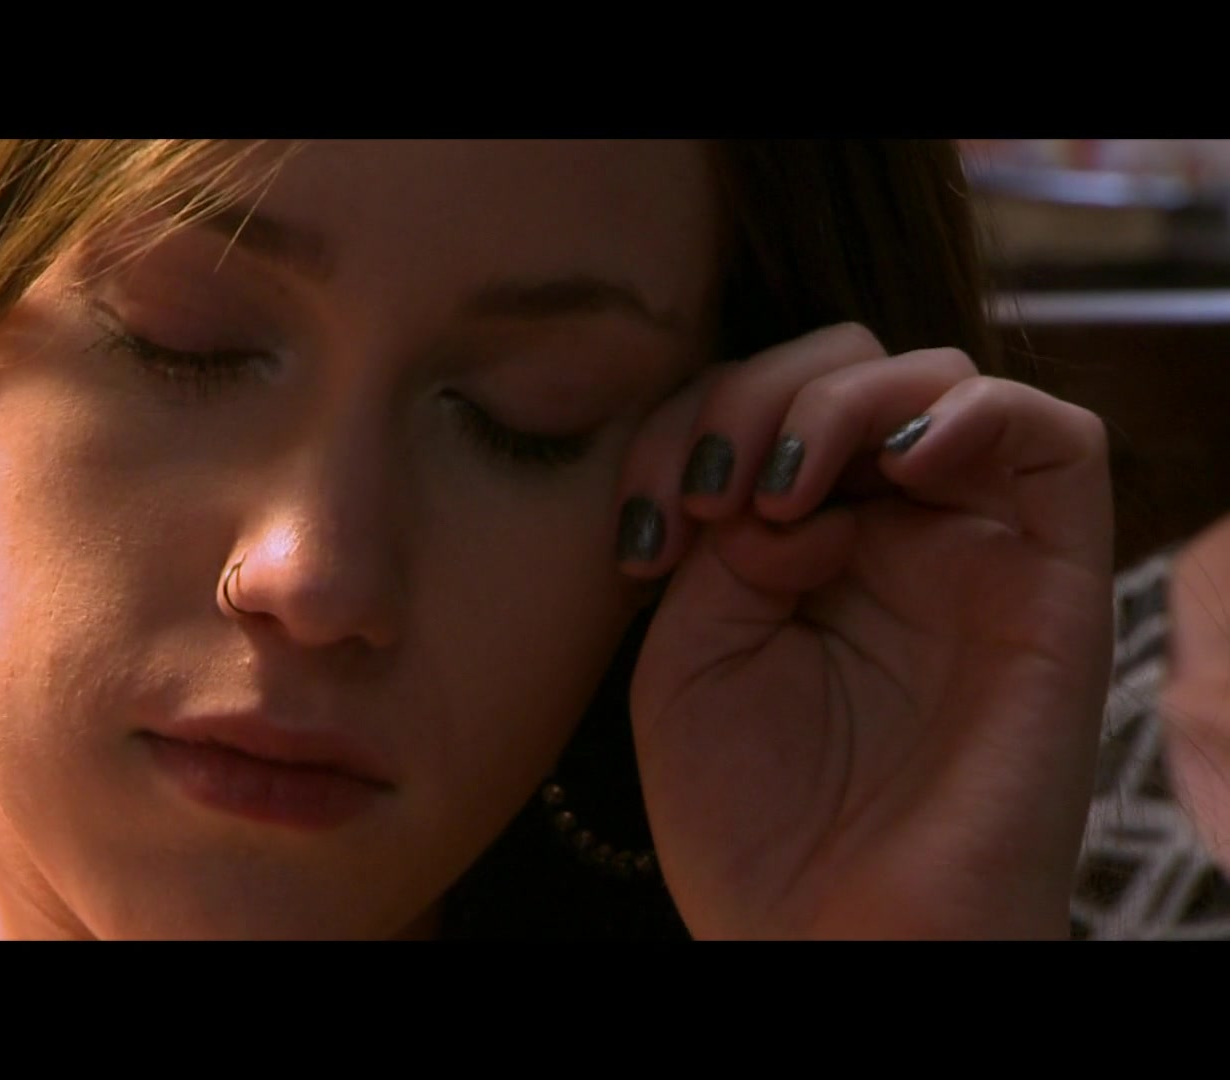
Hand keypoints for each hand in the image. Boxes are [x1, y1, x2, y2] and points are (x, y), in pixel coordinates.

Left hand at [615, 323, 1113, 938]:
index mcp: (794, 552)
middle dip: (751, 399)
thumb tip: (781, 485)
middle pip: (840, 372)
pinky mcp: (1050, 585)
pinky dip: (977, 410)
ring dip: (840, 403)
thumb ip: (721, 548)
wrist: (828, 943)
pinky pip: (1061, 441)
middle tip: (707, 498)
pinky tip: (897, 465)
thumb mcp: (688, 661)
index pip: (755, 410)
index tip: (640, 528)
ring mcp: (969, 555)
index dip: (684, 426)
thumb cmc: (753, 827)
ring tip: (776, 492)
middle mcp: (887, 540)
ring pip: (935, 382)